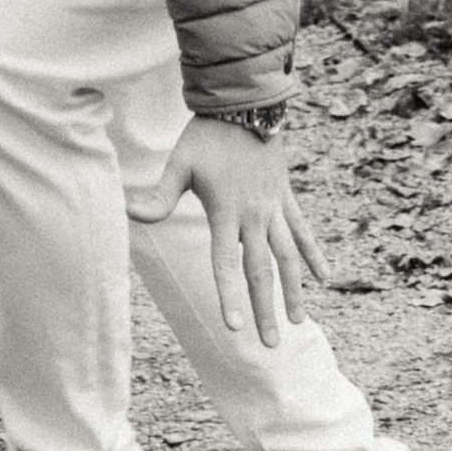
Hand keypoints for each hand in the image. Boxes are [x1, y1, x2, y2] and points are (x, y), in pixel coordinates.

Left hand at [127, 116, 327, 348]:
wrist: (244, 106)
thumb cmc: (206, 136)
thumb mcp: (179, 164)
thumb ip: (159, 195)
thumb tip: (126, 210)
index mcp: (227, 212)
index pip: (226, 263)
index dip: (229, 296)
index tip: (234, 328)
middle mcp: (255, 215)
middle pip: (263, 271)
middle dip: (266, 309)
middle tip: (271, 345)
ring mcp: (274, 208)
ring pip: (289, 257)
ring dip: (295, 291)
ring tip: (298, 322)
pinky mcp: (286, 198)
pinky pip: (303, 231)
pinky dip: (314, 254)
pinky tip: (325, 277)